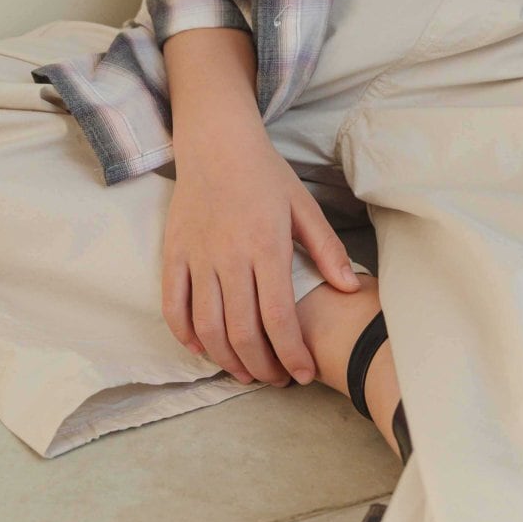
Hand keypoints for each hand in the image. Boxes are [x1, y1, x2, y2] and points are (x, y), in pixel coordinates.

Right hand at [161, 113, 363, 387]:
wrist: (217, 142)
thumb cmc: (265, 173)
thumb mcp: (303, 205)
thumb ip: (326, 249)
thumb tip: (348, 288)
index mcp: (266, 247)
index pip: (279, 318)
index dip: (291, 354)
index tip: (302, 374)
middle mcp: (229, 257)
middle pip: (242, 332)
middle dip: (262, 367)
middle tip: (276, 380)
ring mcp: (198, 257)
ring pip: (207, 327)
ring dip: (226, 360)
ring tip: (245, 372)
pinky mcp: (174, 254)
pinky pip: (174, 306)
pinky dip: (186, 335)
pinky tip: (203, 348)